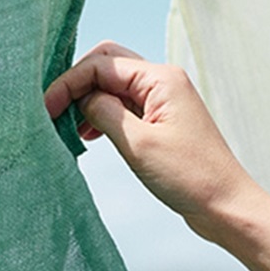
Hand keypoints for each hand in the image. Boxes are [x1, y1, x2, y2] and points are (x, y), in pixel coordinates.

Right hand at [43, 41, 251, 239]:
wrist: (224, 205)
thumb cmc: (188, 175)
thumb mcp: (137, 142)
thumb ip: (103, 112)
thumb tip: (80, 98)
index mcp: (160, 78)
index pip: (100, 65)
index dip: (68, 84)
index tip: (45, 109)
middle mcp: (161, 81)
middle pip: (105, 65)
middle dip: (75, 84)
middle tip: (52, 111)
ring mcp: (161, 100)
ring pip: (110, 86)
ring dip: (85, 101)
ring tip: (66, 127)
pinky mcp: (159, 119)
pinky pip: (120, 105)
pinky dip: (98, 115)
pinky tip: (87, 135)